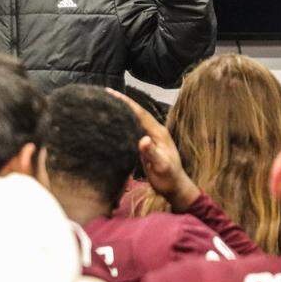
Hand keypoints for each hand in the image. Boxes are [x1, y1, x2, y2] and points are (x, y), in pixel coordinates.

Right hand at [107, 88, 199, 211]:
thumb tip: (143, 139)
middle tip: (105, 94)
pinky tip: (114, 122)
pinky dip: (123, 122)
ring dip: (122, 111)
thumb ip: (152, 153)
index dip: (127, 103)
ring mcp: (150, 137)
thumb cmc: (169, 178)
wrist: (175, 187)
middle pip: (137, 112)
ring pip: (134, 119)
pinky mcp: (145, 144)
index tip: (112, 93)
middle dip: (122, 102)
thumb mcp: (161, 166)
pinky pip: (133, 129)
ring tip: (107, 103)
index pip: (140, 113)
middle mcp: (154, 131)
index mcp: (159, 132)